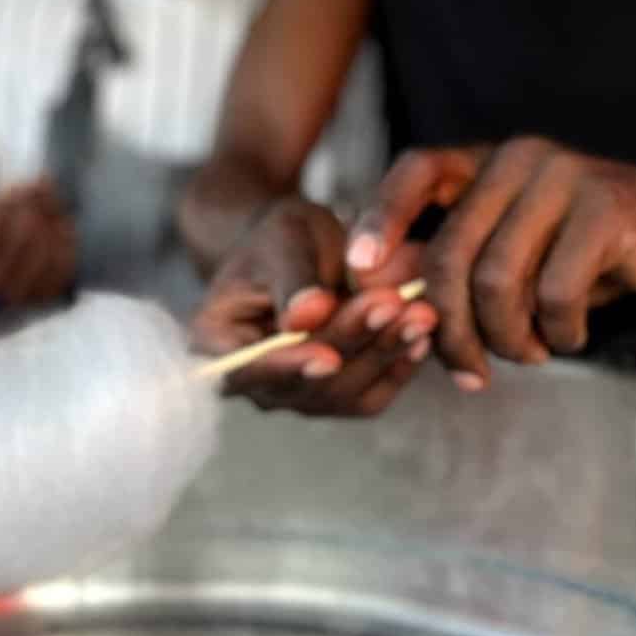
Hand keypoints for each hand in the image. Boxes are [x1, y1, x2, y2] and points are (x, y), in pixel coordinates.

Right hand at [0, 162, 78, 323]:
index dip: (10, 204)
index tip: (20, 184)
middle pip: (23, 238)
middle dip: (33, 206)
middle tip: (39, 183)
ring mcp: (17, 291)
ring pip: (45, 253)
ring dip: (51, 222)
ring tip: (50, 203)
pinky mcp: (39, 299)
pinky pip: (62, 269)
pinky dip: (66, 244)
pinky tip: (62, 225)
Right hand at [189, 198, 437, 416]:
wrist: (296, 250)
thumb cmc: (281, 237)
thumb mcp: (285, 237)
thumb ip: (295, 278)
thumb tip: (306, 318)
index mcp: (214, 340)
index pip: (246, 368)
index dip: (286, 367)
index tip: (326, 354)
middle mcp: (248, 381)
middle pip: (303, 383)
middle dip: (354, 344)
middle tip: (398, 303)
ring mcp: (291, 395)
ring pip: (341, 394)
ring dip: (384, 355)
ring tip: (422, 313)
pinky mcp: (330, 399)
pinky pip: (367, 398)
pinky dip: (396, 368)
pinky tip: (421, 336)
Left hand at [346, 138, 635, 389]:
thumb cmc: (575, 256)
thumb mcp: (508, 256)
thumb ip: (449, 269)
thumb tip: (377, 304)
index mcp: (484, 163)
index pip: (416, 170)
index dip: (380, 219)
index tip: (359, 275)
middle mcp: (518, 157)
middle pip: (450, 254)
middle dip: (450, 329)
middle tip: (467, 372)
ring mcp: (564, 176)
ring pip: (497, 280)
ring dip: (504, 338)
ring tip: (525, 353)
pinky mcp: (608, 208)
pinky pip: (555, 291)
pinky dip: (555, 332)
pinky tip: (566, 338)